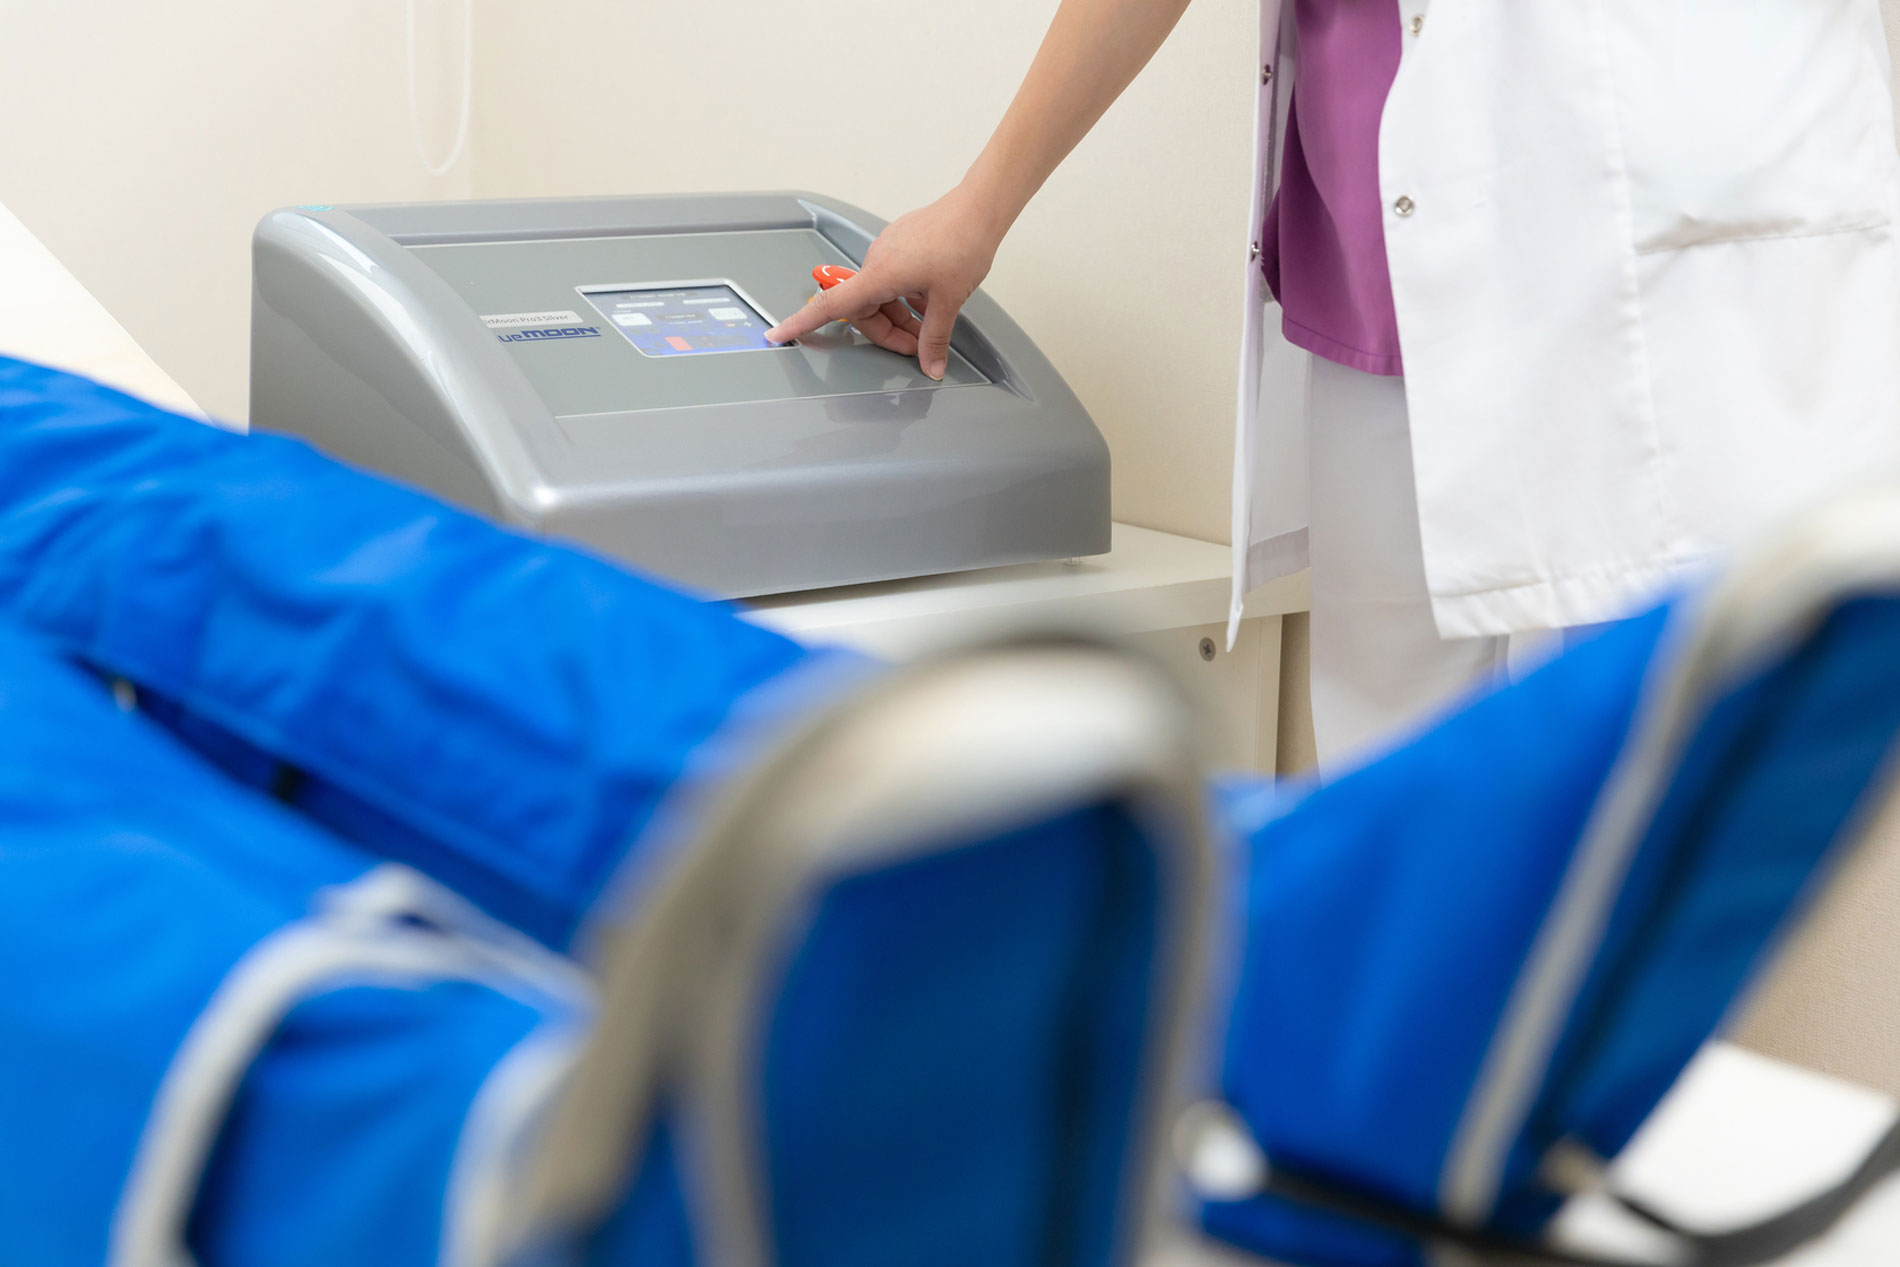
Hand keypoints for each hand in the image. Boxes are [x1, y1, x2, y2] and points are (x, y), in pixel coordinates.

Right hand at [766, 185, 1004, 379]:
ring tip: (930, 326)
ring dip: (900, 317)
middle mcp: (876, 261)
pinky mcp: (899, 245)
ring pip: (880, 297)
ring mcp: (887, 251)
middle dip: (888, 332)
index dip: (802, 323)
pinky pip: (891, 280)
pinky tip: (930, 302)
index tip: (778, 334)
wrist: (978, 207)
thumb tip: (931, 365)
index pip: (831, 305)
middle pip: (864, 310)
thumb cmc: (962, 243)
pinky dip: (905, 298)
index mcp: (879, 274)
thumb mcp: (949, 300)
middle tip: (919, 346)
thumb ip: (935, 337)